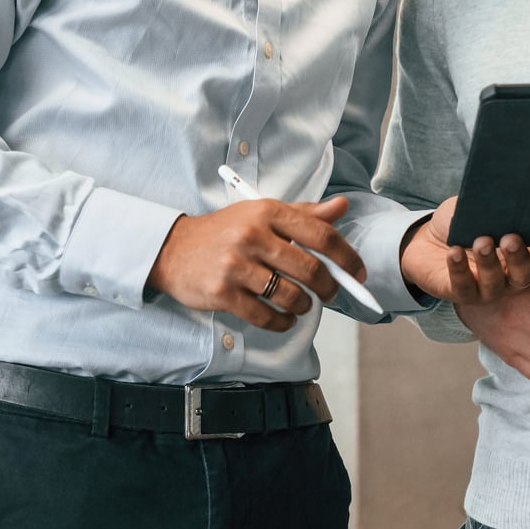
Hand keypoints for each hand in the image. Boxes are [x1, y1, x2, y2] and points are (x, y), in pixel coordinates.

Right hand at [147, 196, 364, 331]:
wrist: (172, 250)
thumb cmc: (224, 231)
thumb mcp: (261, 214)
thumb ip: (304, 213)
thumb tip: (341, 206)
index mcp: (267, 212)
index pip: (320, 234)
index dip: (346, 256)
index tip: (357, 272)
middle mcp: (252, 235)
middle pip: (309, 269)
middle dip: (329, 287)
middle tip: (330, 294)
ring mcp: (236, 265)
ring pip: (290, 296)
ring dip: (304, 306)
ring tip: (302, 305)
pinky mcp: (222, 293)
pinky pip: (265, 316)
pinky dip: (281, 322)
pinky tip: (283, 318)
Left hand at [400, 194, 529, 304]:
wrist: (427, 239)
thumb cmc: (461, 223)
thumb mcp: (480, 208)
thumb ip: (496, 204)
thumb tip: (509, 190)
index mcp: (521, 254)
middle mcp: (508, 276)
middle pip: (522, 275)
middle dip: (518, 258)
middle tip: (510, 239)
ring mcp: (485, 289)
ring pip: (494, 284)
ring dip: (489, 263)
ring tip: (481, 242)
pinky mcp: (460, 293)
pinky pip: (463, 286)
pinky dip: (459, 269)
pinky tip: (453, 252)